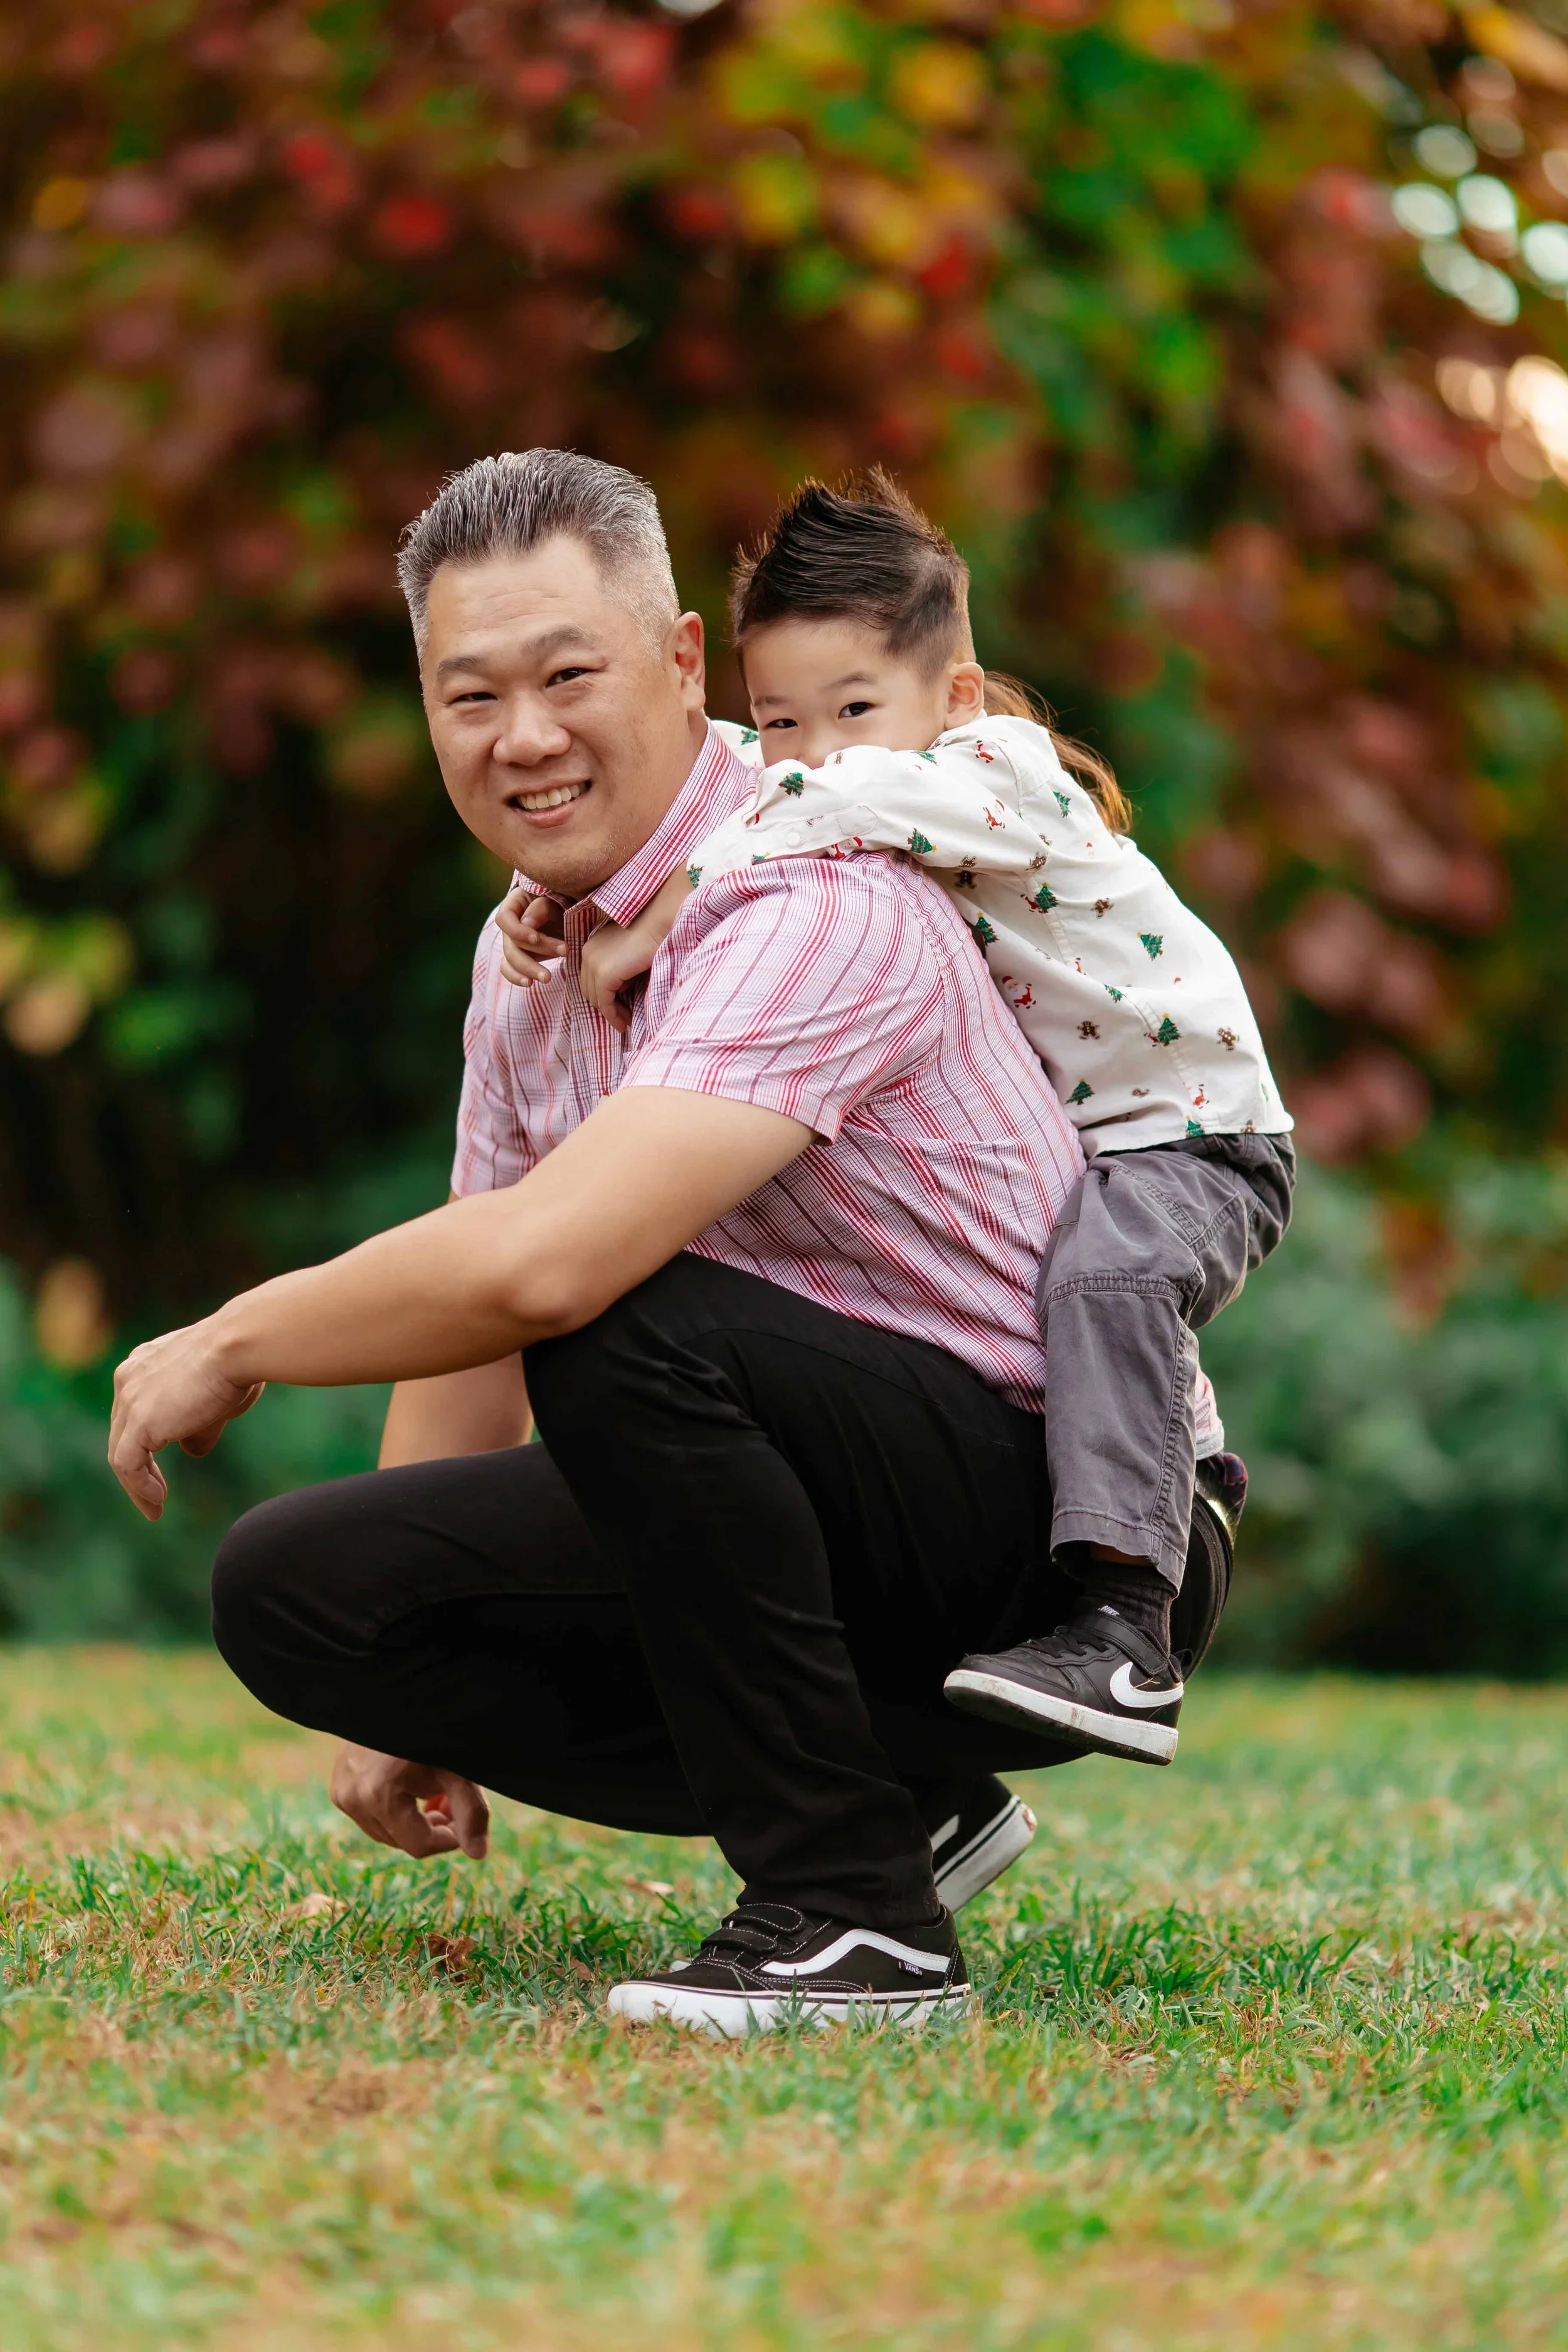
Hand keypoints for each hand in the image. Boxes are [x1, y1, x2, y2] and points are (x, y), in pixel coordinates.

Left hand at [109, 1319, 264, 1519]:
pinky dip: (139, 1486)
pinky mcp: (139, 1422)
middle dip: (137, 1469)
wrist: (238, 1347)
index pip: (133, 1412)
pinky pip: (127, 1464)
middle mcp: (129, 1378)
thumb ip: (199, 1425)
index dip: (144, 1443)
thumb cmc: (238, 1363)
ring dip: (136, 1485)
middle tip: (155, 1496)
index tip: (159, 1466)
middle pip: (121, 1434)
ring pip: (120, 1453)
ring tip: (154, 1507)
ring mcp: (130, 1400)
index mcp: (144, 1365)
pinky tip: (157, 1500)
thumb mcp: (216, 1398)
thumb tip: (192, 1451)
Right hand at [329, 1744, 489, 1858]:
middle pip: (402, 1840)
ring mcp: (342, 1792)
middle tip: (453, 1800)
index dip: (448, 1838)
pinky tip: (415, 1785)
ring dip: (415, 1821)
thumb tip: (478, 1854)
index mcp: (379, 1795)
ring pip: (387, 1831)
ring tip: (437, 1792)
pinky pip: (372, 1815)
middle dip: (432, 1827)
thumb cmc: (433, 1729)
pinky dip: (396, 1810)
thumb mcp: (458, 1770)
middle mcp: (353, 1798)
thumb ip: (471, 1812)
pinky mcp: (339, 1786)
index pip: (419, 1845)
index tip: (464, 1819)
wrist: (400, 1693)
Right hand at [495, 886, 563, 988]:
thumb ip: (542, 907)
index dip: (517, 931)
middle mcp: (510, 924)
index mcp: (514, 904)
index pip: (504, 918)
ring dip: (528, 970)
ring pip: (510, 959)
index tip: (535, 938)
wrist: (572, 912)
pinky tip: (530, 983)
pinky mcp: (520, 956)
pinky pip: (509, 969)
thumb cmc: (564, 900)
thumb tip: (526, 924)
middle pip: (510, 944)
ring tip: (547, 978)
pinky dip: (517, 977)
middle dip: (532, 953)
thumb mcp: (556, 899)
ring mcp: (513, 942)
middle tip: (563, 953)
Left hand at [579, 867, 693, 1029]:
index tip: (620, 1007)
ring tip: (626, 1021)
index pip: (590, 979)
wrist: (661, 921)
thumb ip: (619, 966)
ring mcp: (593, 964)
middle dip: (606, 1006)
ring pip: (596, 999)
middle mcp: (587, 953)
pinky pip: (605, 1003)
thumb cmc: (652, 933)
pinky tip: (625, 1023)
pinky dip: (614, 1016)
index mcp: (591, 946)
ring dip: (611, 1013)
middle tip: (623, 1018)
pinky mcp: (604, 974)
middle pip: (590, 991)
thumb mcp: (628, 951)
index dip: (603, 996)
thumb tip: (621, 991)